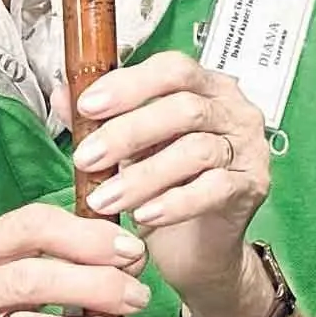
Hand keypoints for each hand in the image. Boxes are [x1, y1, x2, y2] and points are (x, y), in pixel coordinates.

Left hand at [73, 48, 272, 316]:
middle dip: (128, 133)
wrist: (200, 247)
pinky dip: (174, 202)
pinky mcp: (252, 186)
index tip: (88, 106)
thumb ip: (103, 120)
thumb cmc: (168, 187)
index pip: (173, 69)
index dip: (130, 84)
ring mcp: (248, 148)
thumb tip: (63, 94)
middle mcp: (232, 111)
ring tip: (104, 199)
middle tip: (86, 158)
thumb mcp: (131, 149)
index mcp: (205, 87)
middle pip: (184, 108)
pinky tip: (143, 215)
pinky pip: (214, 189)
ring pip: (197, 151)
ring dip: (142, 176)